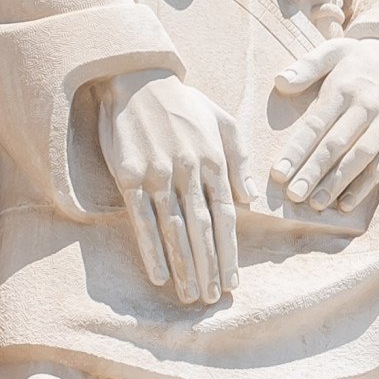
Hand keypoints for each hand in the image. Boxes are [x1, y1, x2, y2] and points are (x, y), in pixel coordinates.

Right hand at [100, 67, 251, 304]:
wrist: (137, 78)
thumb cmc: (183, 103)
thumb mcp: (222, 121)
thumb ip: (239, 158)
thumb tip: (249, 198)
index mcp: (214, 160)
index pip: (226, 216)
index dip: (229, 252)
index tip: (233, 281)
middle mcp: (188, 171)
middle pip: (203, 230)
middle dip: (210, 268)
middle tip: (213, 300)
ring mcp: (157, 174)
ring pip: (175, 230)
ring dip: (184, 267)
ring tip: (191, 296)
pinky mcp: (129, 176)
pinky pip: (142, 220)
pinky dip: (152, 249)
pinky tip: (160, 274)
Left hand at [272, 37, 378, 214]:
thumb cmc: (353, 61)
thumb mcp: (331, 51)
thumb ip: (306, 66)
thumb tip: (280, 82)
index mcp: (346, 87)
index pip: (317, 124)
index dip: (297, 150)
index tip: (278, 173)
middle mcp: (368, 107)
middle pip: (338, 144)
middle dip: (314, 172)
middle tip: (294, 195)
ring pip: (361, 158)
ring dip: (338, 183)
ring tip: (317, 203)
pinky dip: (365, 186)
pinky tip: (345, 204)